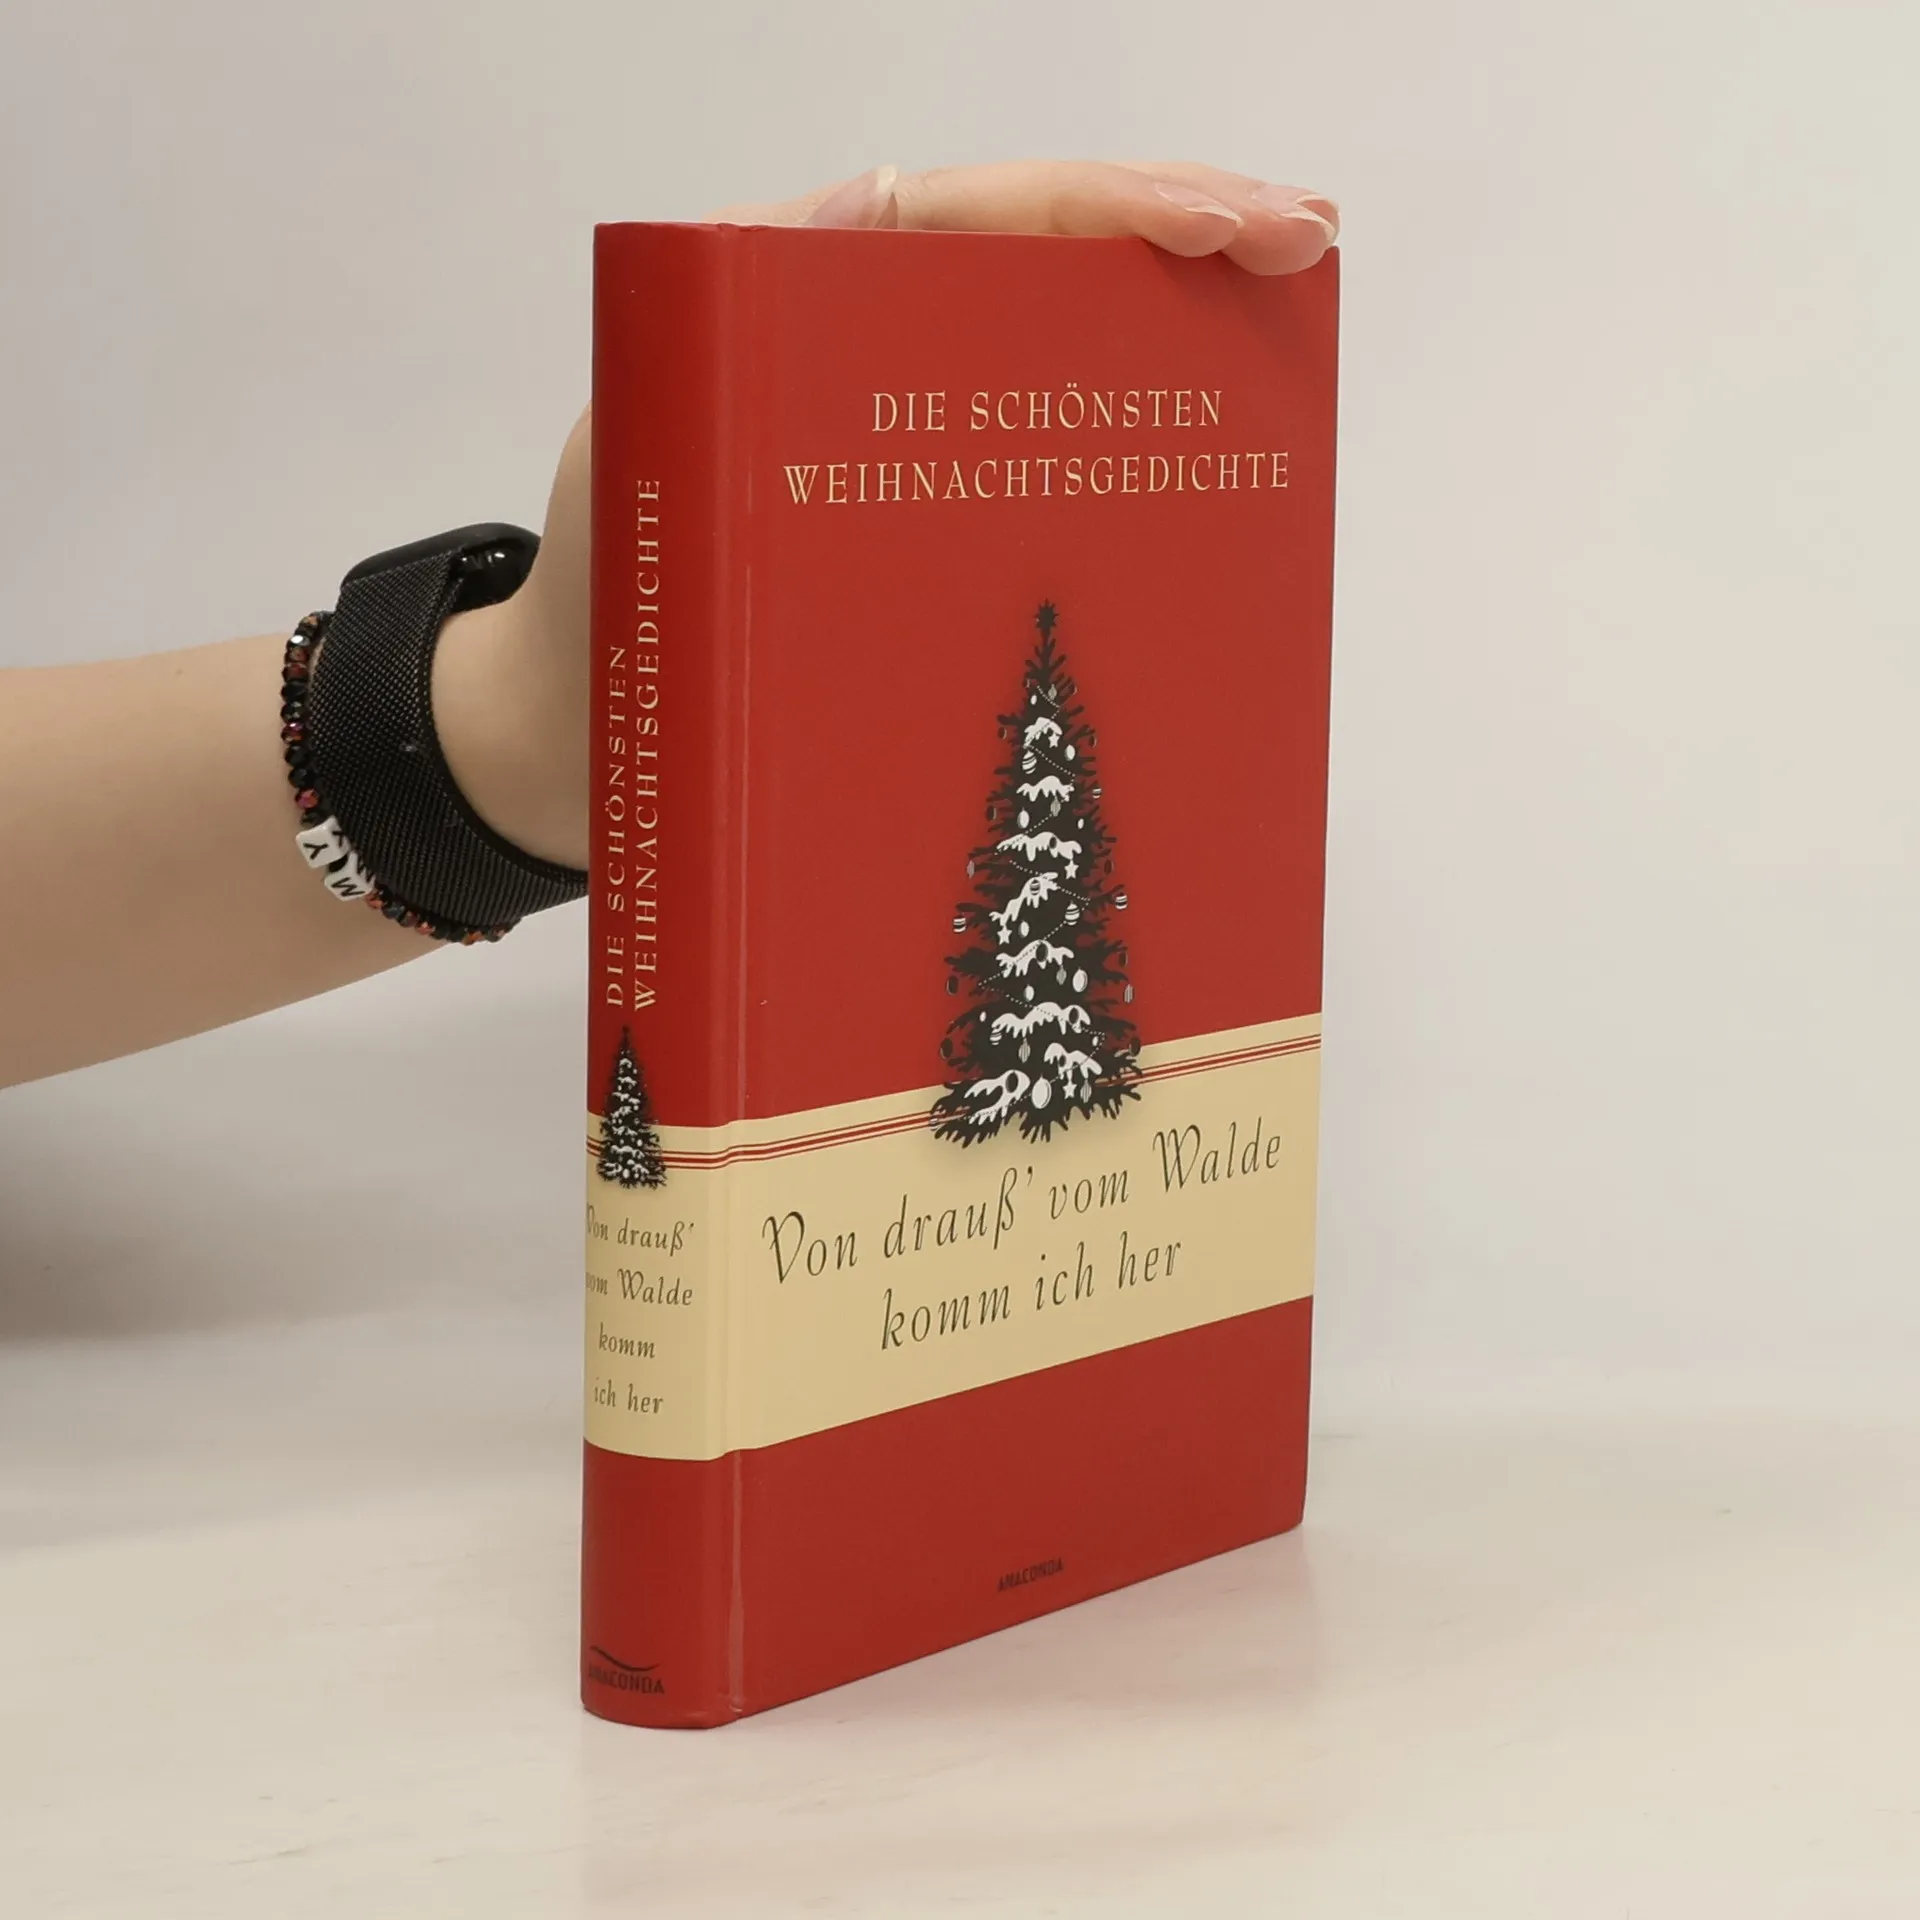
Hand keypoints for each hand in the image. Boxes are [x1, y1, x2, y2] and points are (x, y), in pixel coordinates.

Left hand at [437, 162, 1339, 870]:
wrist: (575, 741)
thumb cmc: (598, 608)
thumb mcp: (642, 443)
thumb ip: (722, 330)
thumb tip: (869, 208)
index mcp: (794, 300)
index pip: (980, 218)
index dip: (1118, 209)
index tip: (1239, 224)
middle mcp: (857, 352)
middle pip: (1036, 267)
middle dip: (1173, 242)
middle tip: (1295, 252)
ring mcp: (894, 441)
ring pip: (1047, 362)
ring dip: (1161, 343)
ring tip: (1273, 334)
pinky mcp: (910, 524)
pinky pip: (1025, 471)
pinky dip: (1110, 459)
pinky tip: (1187, 475)